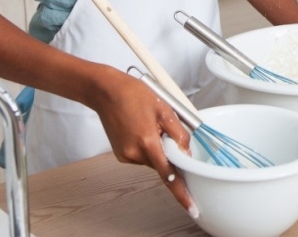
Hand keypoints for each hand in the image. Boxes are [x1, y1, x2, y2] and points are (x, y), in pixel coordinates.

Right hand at [94, 70, 197, 216]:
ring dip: (156, 146)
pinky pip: (142, 155)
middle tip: (162, 126)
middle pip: (163, 163)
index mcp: (148, 142)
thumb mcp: (164, 108)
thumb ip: (179, 134)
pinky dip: (146, 145)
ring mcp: (126, 155)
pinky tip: (139, 127)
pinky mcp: (121, 154)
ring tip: (148, 122)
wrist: (106, 91)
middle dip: (168, 150)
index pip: (170, 175)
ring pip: (153, 159)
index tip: (191, 207)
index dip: (182, 192)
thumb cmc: (132, 94)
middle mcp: (135, 153)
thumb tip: (188, 153)